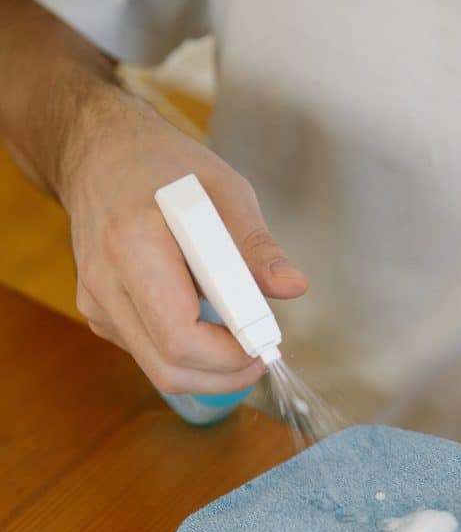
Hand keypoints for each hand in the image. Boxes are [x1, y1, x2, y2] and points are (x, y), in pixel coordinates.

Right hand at [62, 88, 308, 394]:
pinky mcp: (99, 315)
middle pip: (168, 367)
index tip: (264, 343)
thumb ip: (256, 245)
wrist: (100, 156)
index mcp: (132, 244)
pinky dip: (185, 354)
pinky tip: (203, 321)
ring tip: (238, 338)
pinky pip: (148, 355)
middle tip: (259, 355)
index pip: (180, 336)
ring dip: (207, 369)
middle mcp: (105, 281)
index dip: (228, 355)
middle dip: (223, 375)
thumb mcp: (223, 188)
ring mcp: (96, 303)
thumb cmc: (164, 166)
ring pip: (159, 371)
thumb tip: (292, 286)